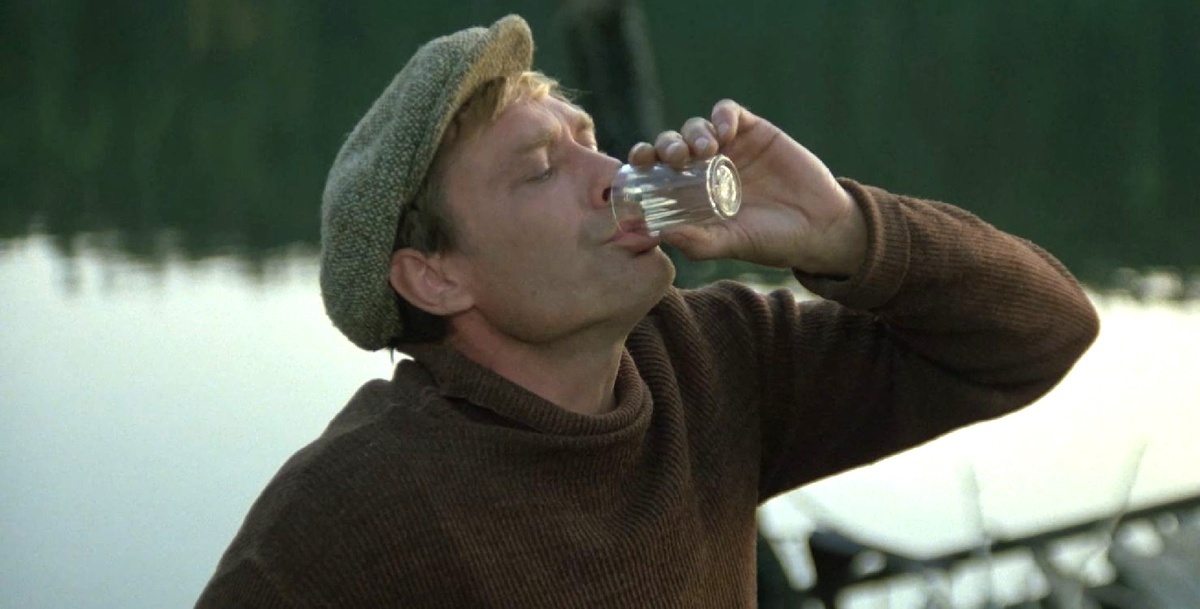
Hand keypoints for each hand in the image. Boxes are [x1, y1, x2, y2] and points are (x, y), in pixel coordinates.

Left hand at [628, 99, 866, 275]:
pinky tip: (725, 128)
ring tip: (707, 148)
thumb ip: (697, 241)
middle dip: (666, 145)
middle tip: (675, 157)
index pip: (655, 170)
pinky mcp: (753, 131)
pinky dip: (722, 115)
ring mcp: (728, 147)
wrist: (819, 227)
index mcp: (689, 192)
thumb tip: (661, 233)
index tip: (638, 162)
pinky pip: (728, 112)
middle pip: (671, 143)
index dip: (642, 160)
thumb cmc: (770, 241)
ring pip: (696, 126)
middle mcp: (703, 167)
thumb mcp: (730, 244)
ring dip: (694, 132)